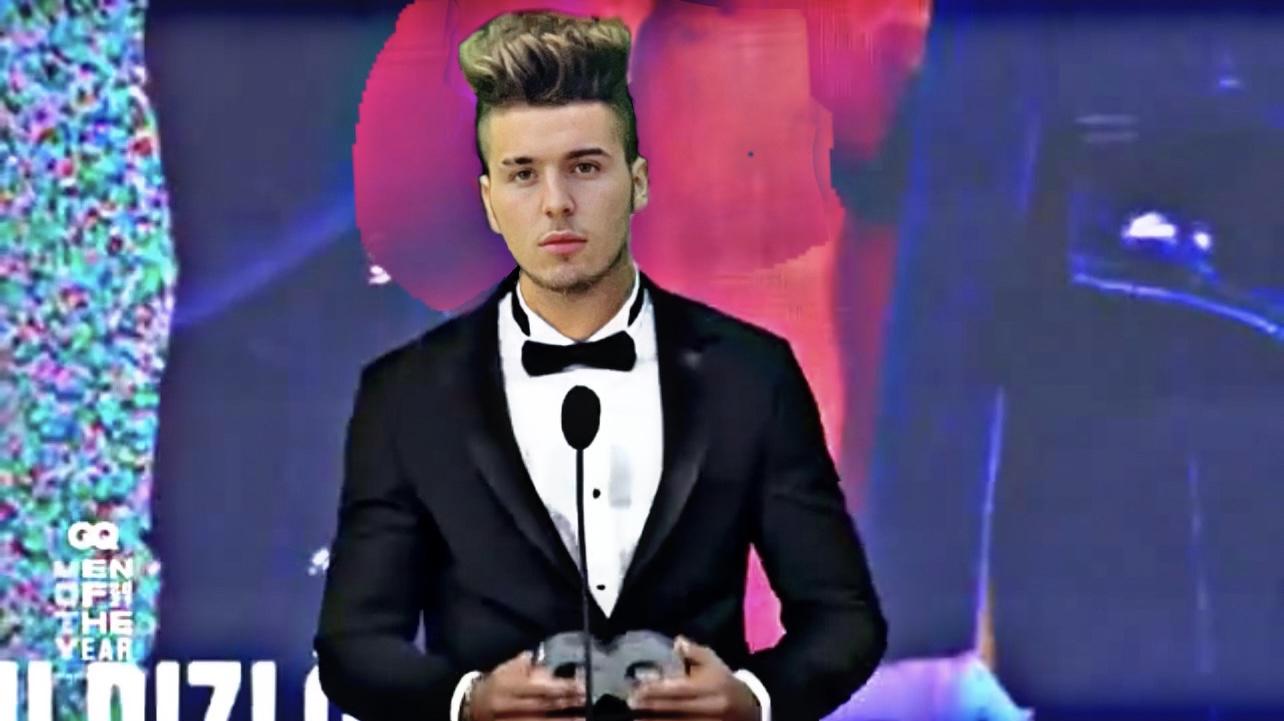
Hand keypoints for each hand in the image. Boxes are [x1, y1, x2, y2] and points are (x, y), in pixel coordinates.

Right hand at [467, 651, 585, 720]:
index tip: (581, 686)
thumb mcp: (508, 669)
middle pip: (543, 705)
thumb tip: (551, 667)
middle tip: (586, 700)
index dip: (562, 688)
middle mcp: (510, 706)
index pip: (540, 687)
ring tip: (583, 718)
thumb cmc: (495, 683)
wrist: (471, 706)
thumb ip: (529, 667)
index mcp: (509, 686)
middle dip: (567, 703)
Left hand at [628, 637, 760, 720]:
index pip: (677, 690)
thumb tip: (677, 642)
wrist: (749, 709)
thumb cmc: (724, 682)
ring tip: (635, 719)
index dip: (655, 690)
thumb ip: (694, 652)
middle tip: (630, 703)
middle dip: (650, 707)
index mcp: (709, 688)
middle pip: (674, 709)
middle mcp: (709, 708)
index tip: (636, 690)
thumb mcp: (713, 663)